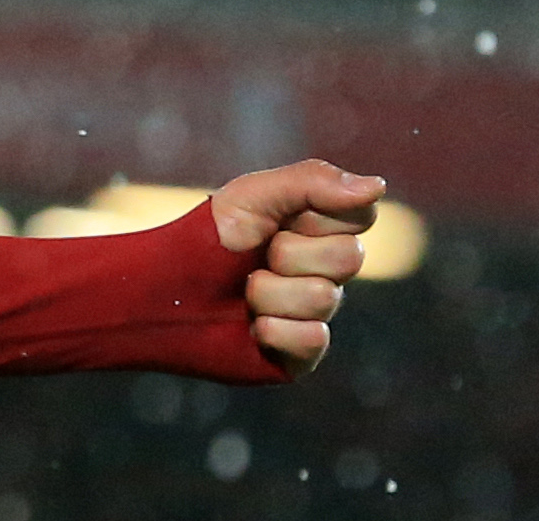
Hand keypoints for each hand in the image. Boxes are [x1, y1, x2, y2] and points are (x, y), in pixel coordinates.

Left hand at [209, 157, 384, 377]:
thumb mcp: (253, 196)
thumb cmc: (206, 240)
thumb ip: (313, 182)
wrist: (160, 294)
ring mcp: (315, 314)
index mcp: (319, 230)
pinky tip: (252, 328)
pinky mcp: (301, 356)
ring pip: (324, 298)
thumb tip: (378, 187)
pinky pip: (314, 340)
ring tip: (242, 294)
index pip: (361, 217)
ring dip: (269, 292)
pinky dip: (274, 330)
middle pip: (350, 257)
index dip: (318, 217)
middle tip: (253, 258)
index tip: (279, 218)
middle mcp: (324, 272)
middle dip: (288, 253)